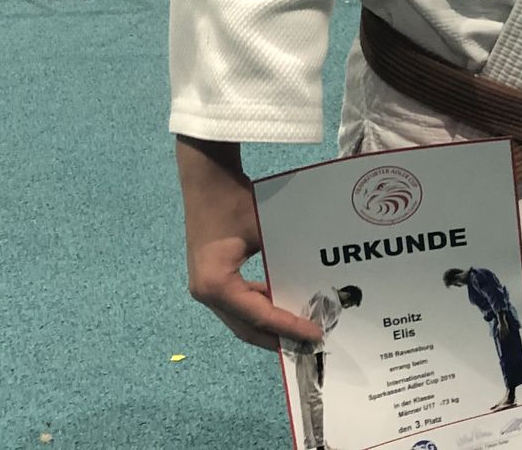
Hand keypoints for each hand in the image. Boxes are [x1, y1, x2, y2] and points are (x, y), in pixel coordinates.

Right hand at [176, 137, 323, 351]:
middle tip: (308, 344)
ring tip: (299, 330)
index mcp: (216, 286)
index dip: (289, 327)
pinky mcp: (210, 278)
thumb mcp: (263, 232)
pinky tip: (281, 304)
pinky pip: (237, 303)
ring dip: (269, 325)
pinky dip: (259, 308)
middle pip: (246, 327)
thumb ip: (283, 261)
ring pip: (241, 318)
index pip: (259, 316)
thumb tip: (316, 282)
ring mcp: (205, 288)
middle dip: (278, 337)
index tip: (315, 334)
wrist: (206, 177)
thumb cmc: (234, 201)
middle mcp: (206, 294)